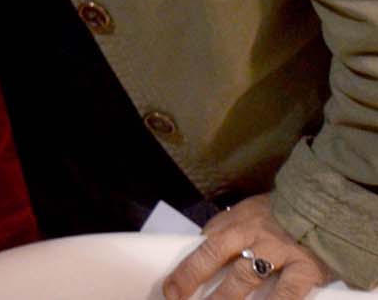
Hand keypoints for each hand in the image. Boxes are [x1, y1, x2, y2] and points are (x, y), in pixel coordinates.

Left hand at [163, 195, 331, 299]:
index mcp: (236, 224)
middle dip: (198, 283)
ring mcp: (280, 253)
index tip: (170, 289)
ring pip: (247, 278)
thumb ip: (227, 229)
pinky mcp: (306, 268)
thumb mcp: (247, 213)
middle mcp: (254, 237)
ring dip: (229, 298)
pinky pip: (288, 292)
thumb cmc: (280, 213)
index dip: (186, 271)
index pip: (205, 248)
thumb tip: (202, 244)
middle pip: (218, 260)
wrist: (325, 205)